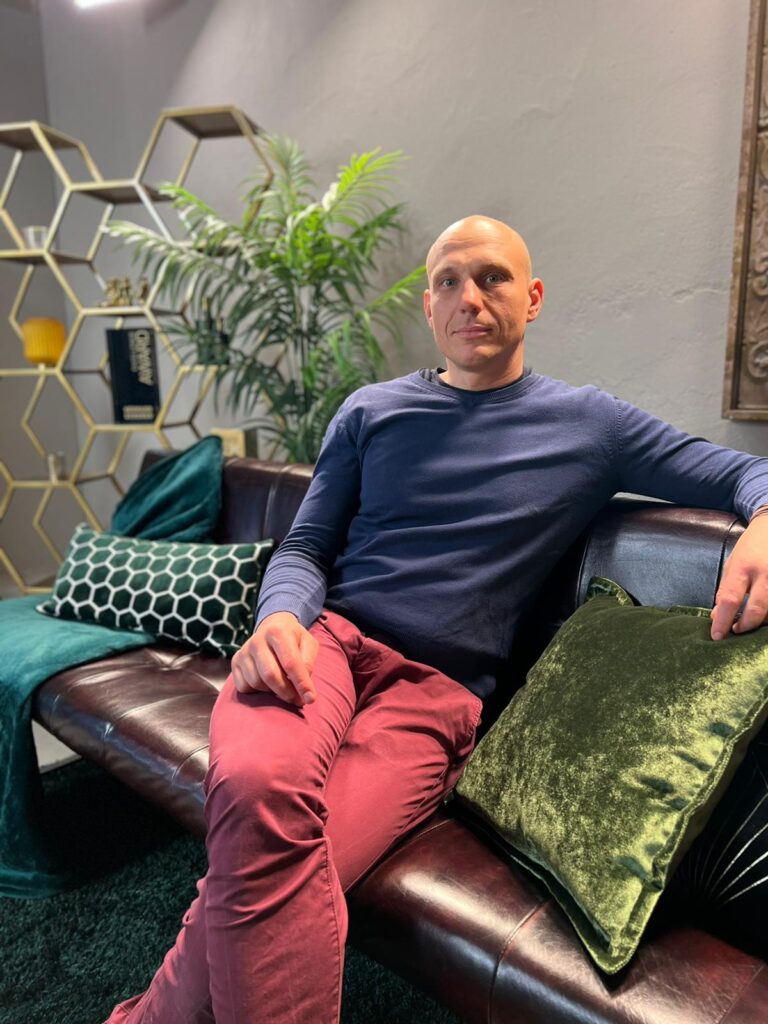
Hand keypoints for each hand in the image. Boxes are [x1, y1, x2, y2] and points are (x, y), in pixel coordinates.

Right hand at [230, 612, 318, 705]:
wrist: (272, 626)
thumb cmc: (294, 638)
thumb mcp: (308, 643)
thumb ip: (308, 661)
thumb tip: (302, 685)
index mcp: (278, 632)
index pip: (290, 662)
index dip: (301, 683)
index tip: (310, 699)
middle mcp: (257, 640)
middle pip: (270, 675)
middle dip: (287, 692)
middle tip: (298, 700)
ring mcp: (244, 651)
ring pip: (257, 683)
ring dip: (273, 692)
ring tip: (284, 688)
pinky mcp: (235, 661)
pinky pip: (244, 686)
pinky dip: (257, 692)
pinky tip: (268, 685)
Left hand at [711, 515, 767, 639]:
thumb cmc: (749, 548)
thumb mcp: (731, 564)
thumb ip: (725, 591)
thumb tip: (717, 617)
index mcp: (742, 567)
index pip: (730, 599)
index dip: (723, 621)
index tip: (717, 636)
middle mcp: (764, 573)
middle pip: (756, 610)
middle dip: (745, 626)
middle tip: (735, 630)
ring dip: (759, 623)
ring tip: (748, 622)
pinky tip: (763, 615)